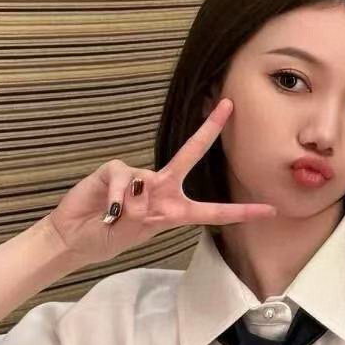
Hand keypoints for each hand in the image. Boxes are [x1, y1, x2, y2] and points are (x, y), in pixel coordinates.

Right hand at [44, 99, 276, 268]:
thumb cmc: (110, 236)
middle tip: (228, 106)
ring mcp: (137, 177)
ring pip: (145, 180)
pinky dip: (116, 196)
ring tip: (116, 218)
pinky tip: (108, 209)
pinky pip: (122, 179)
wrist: (75, 237)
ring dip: (131, 205)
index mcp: (174, 209)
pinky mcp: (114, 170)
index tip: (270, 210)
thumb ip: (149, 215)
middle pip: (190, 154)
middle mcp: (161, 187)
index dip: (240, 211)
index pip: (212, 209)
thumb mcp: (139, 232)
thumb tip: (143, 192)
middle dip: (209, 130)